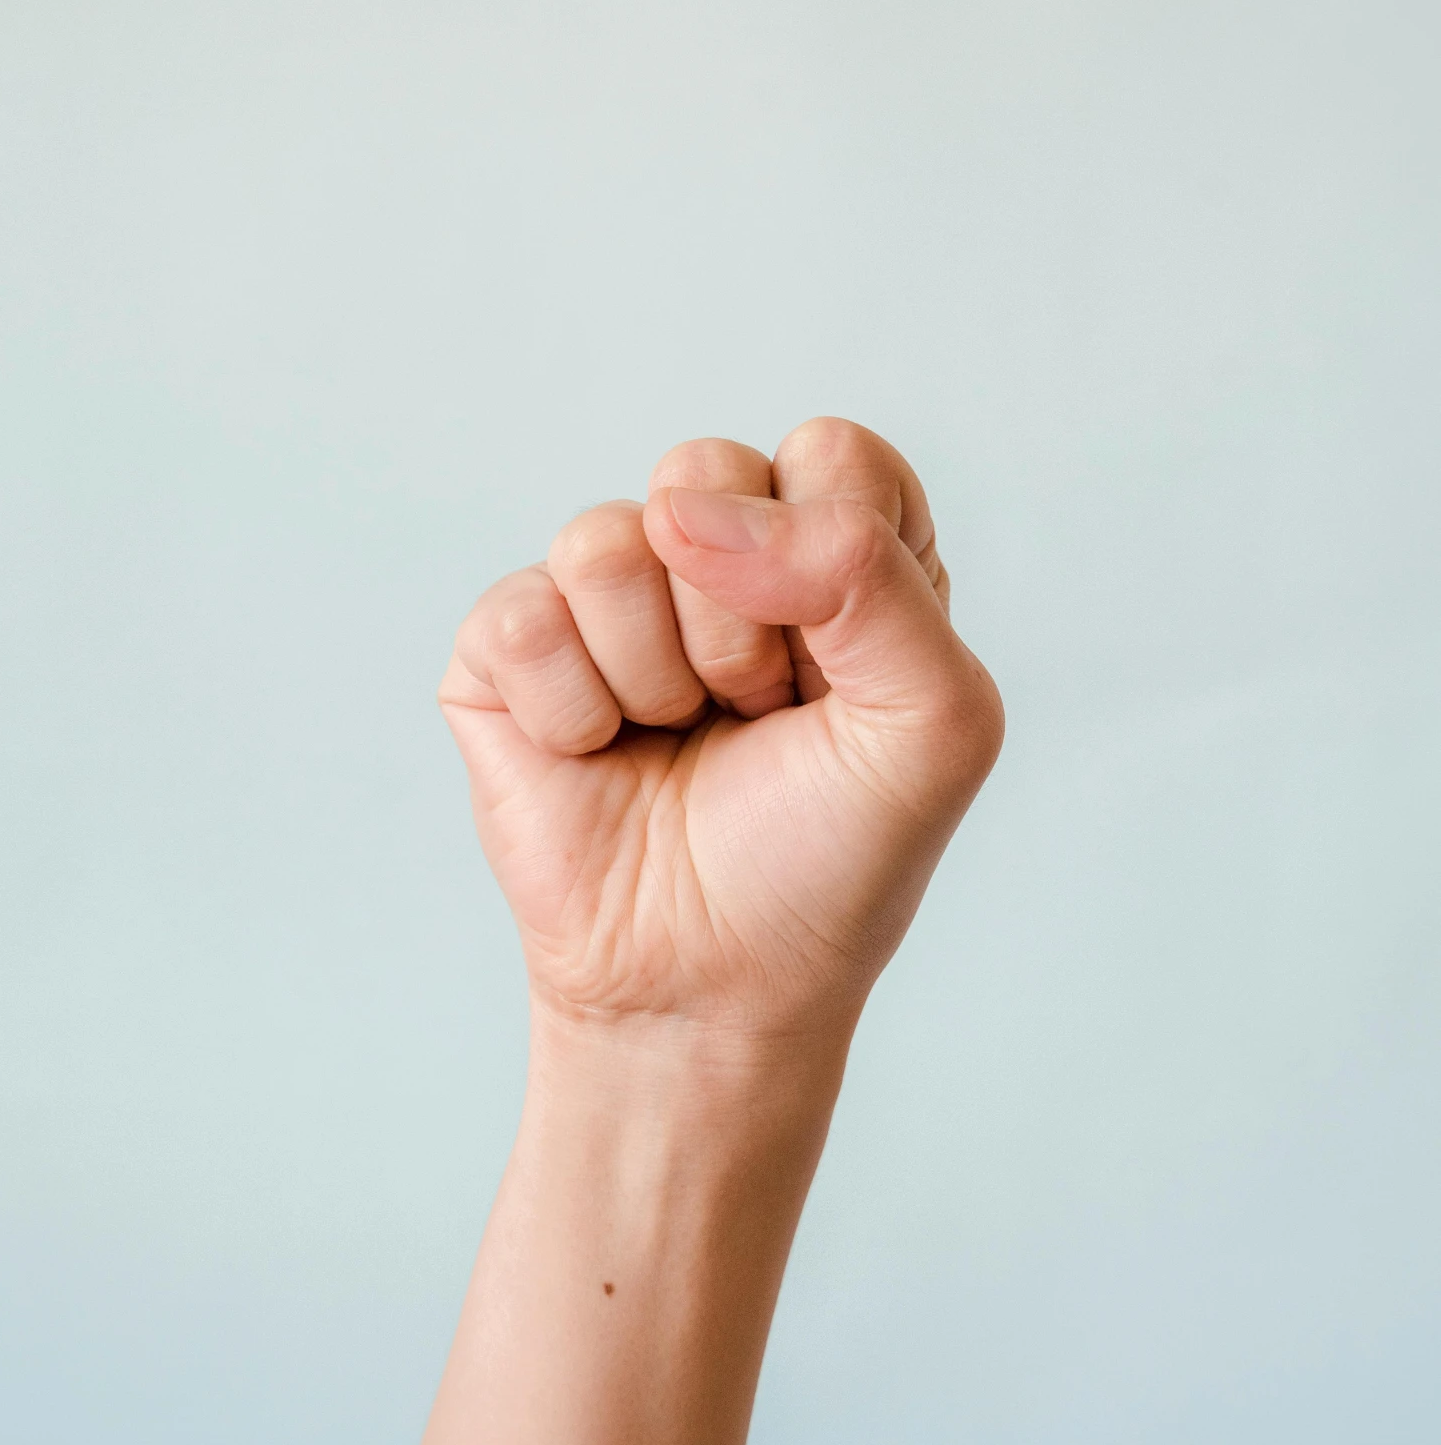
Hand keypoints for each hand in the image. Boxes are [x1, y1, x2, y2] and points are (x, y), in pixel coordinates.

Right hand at [439, 418, 1002, 1085]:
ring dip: (655, 676)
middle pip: (705, 473)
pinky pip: (521, 618)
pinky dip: (572, 714)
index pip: (831, 456)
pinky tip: (597, 759)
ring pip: (605, 542)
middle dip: (740, 624)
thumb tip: (686, 511)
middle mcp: (720, 549)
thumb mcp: (935, 721)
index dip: (837, 567)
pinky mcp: (508, 650)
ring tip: (677, 739)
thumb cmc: (829, 857)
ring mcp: (605, 594)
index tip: (844, 679)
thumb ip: (871, 574)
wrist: (714, 988)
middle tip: (756, 717)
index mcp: (837, 546)